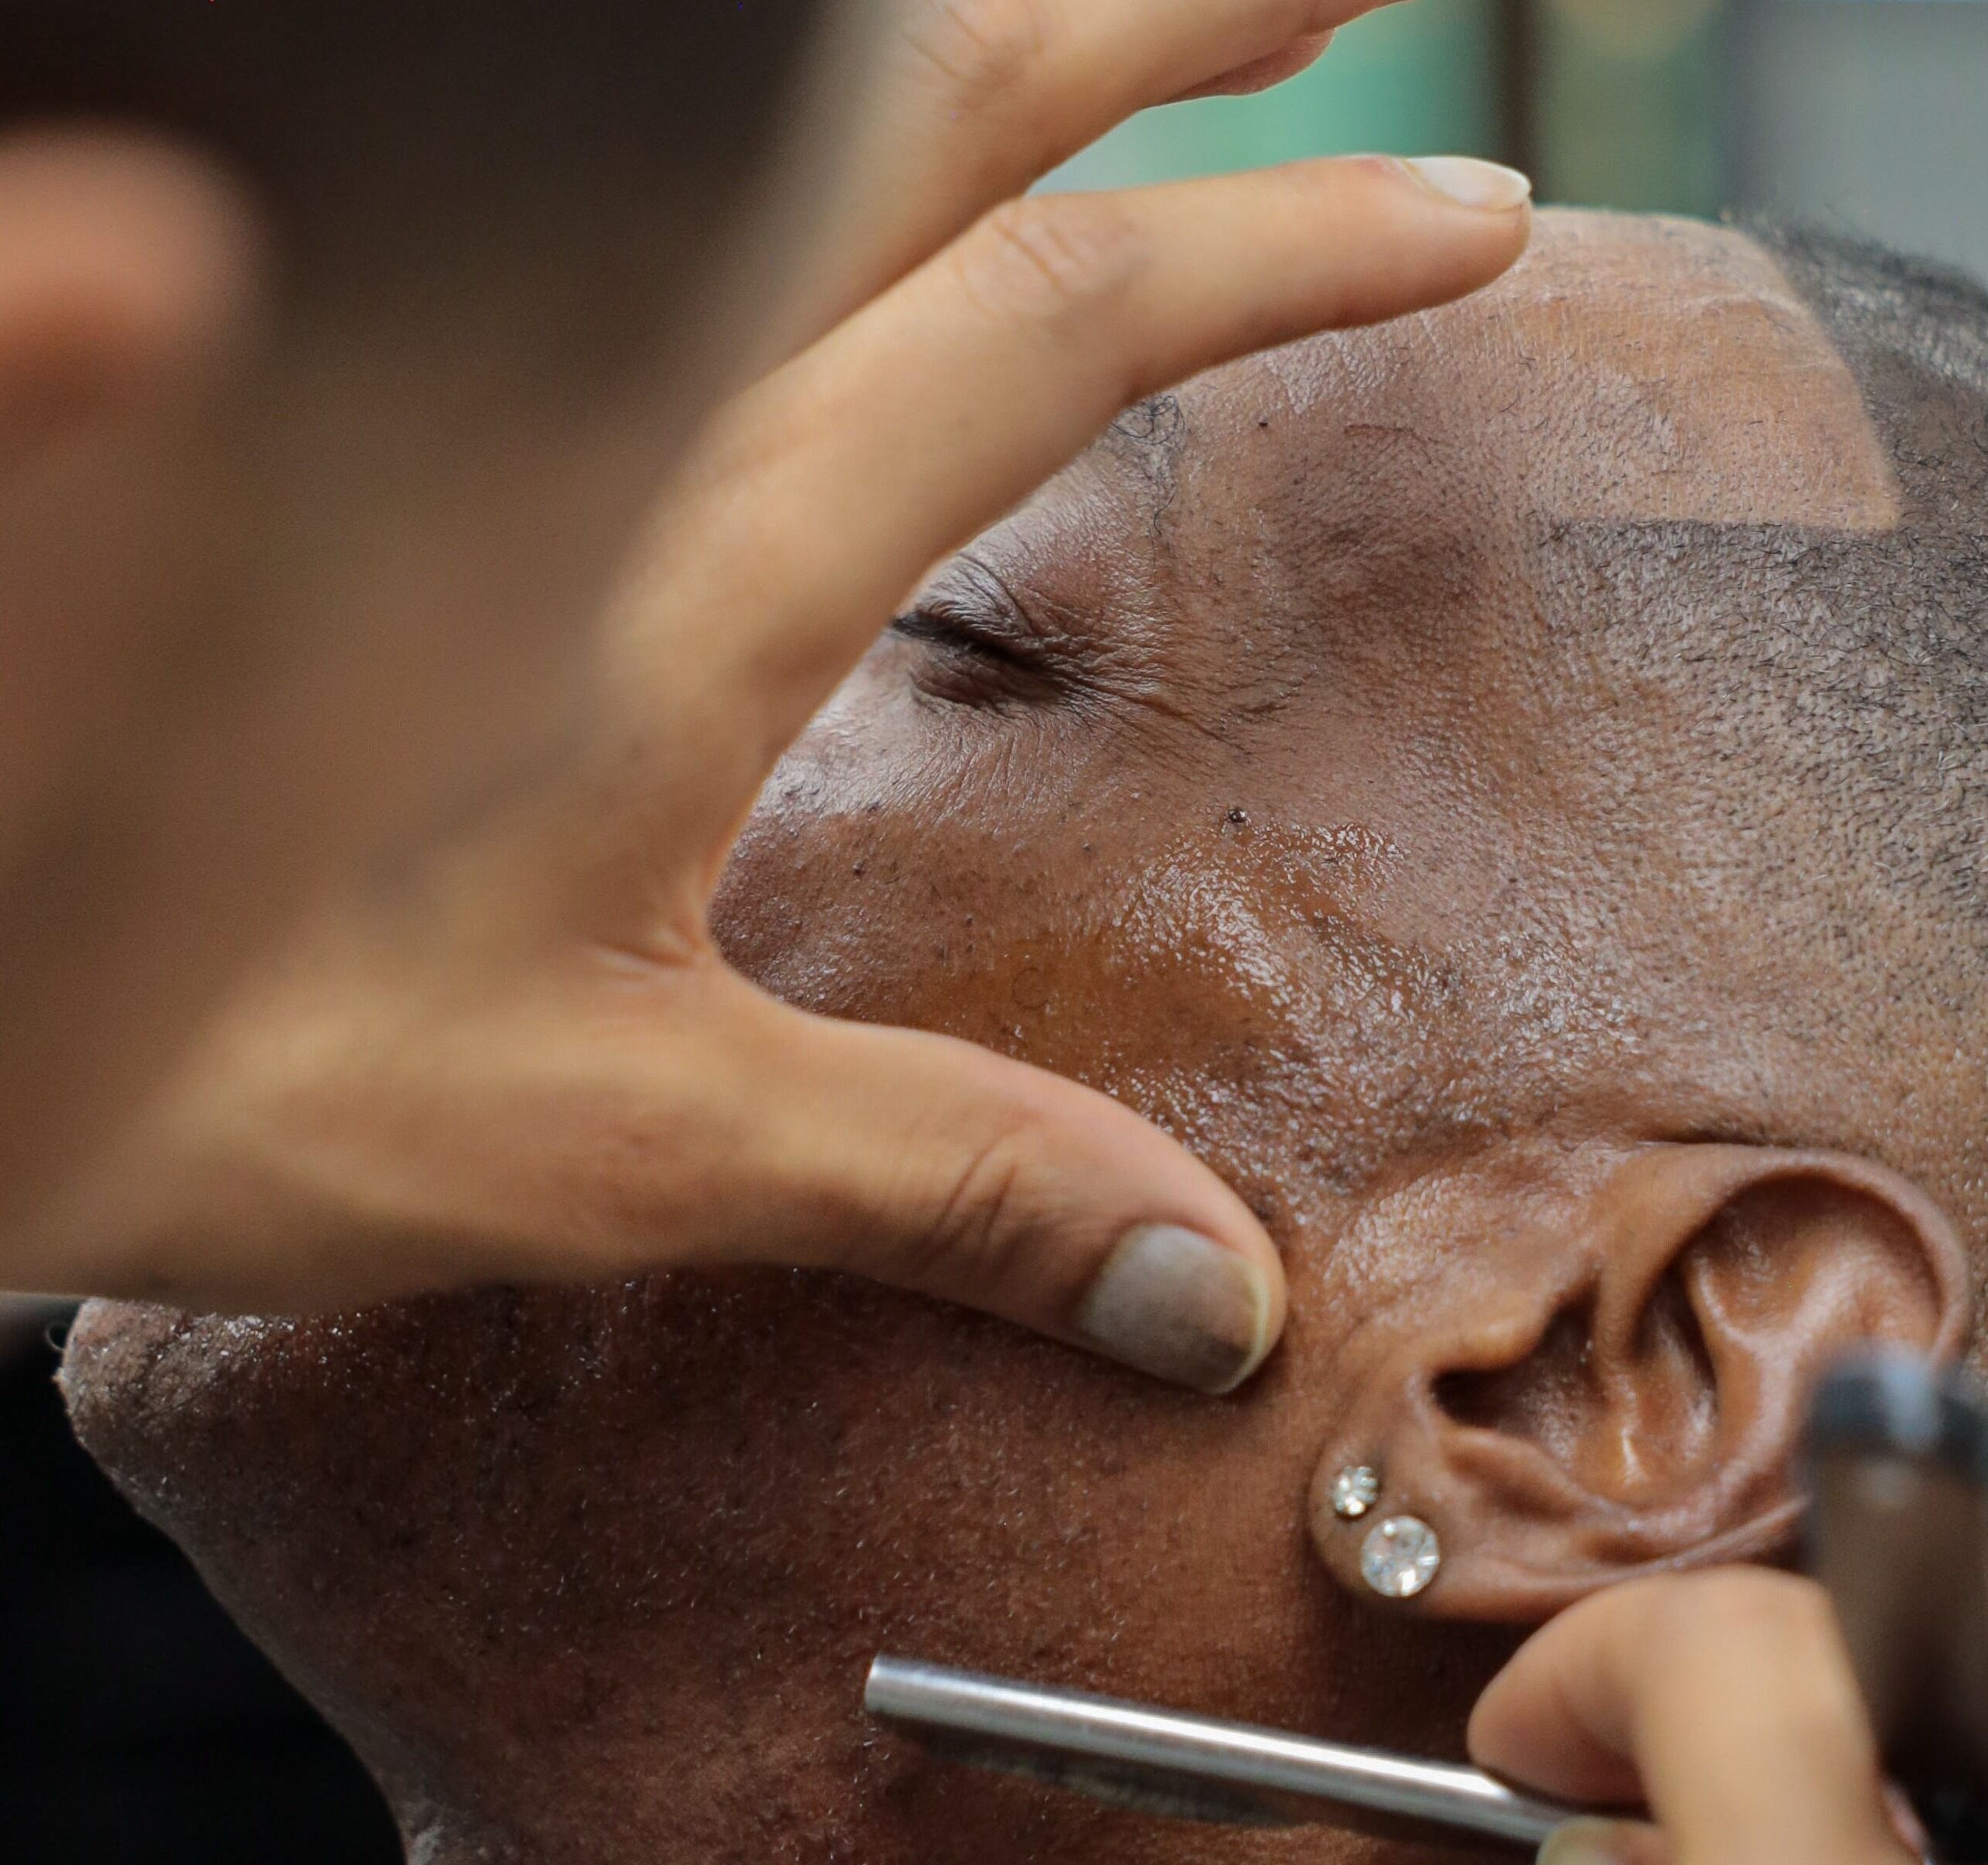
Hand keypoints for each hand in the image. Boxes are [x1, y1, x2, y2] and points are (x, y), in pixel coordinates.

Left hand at [13, 0, 1531, 1393]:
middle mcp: (616, 426)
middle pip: (923, 118)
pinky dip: (811, 154)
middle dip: (1153, 19)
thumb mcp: (599, 1144)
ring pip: (784, 127)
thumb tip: (1209, 1293)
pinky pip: (664, 214)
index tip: (1470, 215)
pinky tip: (864, 180)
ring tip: (1150, 23)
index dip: (1283, 246)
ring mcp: (513, 395)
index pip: (1051, 321)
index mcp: (698, 571)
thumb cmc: (195, 1058)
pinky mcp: (441, 427)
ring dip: (988, 46)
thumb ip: (924, 1180)